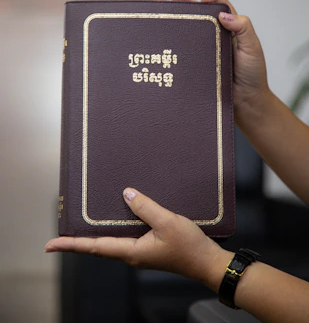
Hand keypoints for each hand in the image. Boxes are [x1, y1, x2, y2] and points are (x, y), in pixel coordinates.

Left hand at [45, 188, 231, 291]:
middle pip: (97, 248)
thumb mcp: (167, 222)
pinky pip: (123, 238)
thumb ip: (145, 207)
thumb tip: (126, 194)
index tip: (50, 245)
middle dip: (77, 242)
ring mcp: (139, 252)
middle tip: (59, 235)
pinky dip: (110, 232)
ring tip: (79, 227)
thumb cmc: (189, 246)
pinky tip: (113, 222)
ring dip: (92, 237)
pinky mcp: (147, 247)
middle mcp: (131, 254)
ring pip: (109, 244)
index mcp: (131, 252)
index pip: (94, 248)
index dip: (71, 245)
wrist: (207, 262)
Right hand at [155, 0, 269, 121]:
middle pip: (198, 16)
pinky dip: (171, 43)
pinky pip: (183, 52)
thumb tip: (223, 15)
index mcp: (230, 30)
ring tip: (160, 11)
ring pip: (187, 32)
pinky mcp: (195, 65)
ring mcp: (204, 52)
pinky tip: (160, 37)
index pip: (220, 8)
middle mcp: (215, 38)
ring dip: (174, 21)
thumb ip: (243, 28)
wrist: (245, 102)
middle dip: (184, 4)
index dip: (211, 0)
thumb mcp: (252, 47)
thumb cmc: (252, 74)